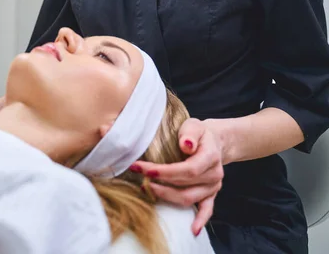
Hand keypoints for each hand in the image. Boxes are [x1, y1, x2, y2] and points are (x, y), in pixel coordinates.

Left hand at [132, 118, 223, 234]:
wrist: (214, 141)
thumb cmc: (200, 133)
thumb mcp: (194, 125)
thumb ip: (190, 133)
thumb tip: (185, 145)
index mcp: (211, 156)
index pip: (188, 169)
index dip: (166, 172)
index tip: (146, 170)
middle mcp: (214, 174)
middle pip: (185, 185)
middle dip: (160, 182)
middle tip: (140, 175)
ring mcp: (213, 187)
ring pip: (189, 198)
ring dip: (166, 196)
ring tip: (147, 188)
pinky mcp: (210, 194)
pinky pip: (207, 209)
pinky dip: (200, 220)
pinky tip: (192, 229)